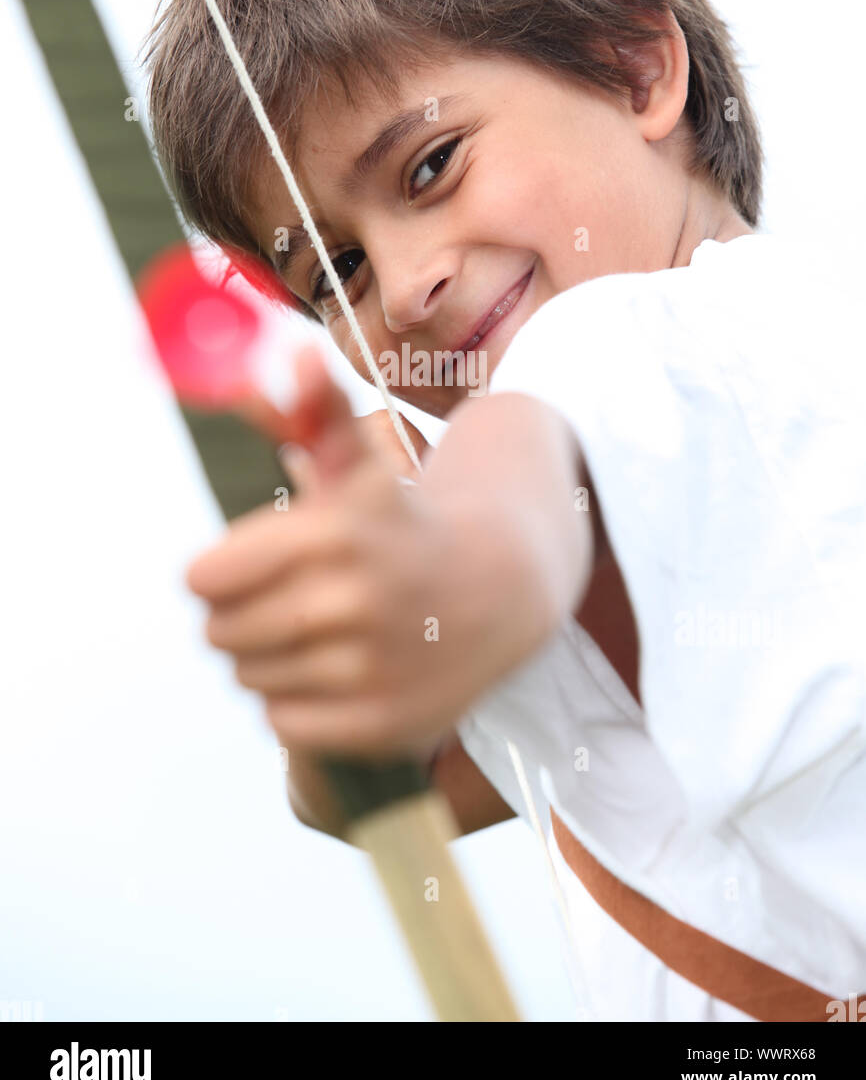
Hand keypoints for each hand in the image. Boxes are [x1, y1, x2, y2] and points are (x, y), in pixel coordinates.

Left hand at [185, 346, 559, 757]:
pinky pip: (287, 724)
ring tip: (314, 634)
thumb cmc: (403, 521)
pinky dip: (297, 703)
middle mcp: (358, 603)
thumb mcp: (361, 466)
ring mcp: (375, 669)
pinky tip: (337, 671)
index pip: (205, 578)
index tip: (245, 563)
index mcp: (337, 533)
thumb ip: (318, 411)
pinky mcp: (386, 724)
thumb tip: (293, 355)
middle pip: (221, 633)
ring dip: (266, 660)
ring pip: (252, 680)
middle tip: (283, 600)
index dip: (215, 570)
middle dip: (238, 615)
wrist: (502, 588)